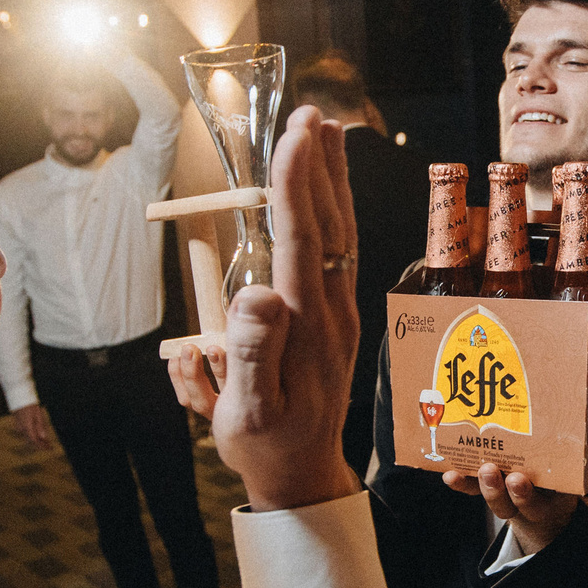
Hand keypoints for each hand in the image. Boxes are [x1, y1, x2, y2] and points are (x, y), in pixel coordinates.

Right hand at [13, 403, 54, 447]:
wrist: (18, 395)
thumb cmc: (29, 403)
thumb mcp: (37, 414)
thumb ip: (40, 426)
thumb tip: (43, 438)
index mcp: (26, 426)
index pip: (34, 440)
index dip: (42, 446)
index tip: (49, 448)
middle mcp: (21, 429)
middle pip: (31, 441)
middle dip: (40, 444)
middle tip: (50, 447)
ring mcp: (18, 427)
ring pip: (28, 437)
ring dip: (37, 440)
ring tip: (46, 442)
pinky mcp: (18, 424)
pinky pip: (26, 433)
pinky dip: (33, 436)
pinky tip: (39, 435)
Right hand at [161, 106, 363, 511]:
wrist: (301, 473)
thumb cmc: (263, 442)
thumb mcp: (247, 410)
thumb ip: (252, 353)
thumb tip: (260, 296)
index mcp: (305, 325)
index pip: (302, 241)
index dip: (295, 187)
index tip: (292, 138)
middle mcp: (330, 309)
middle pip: (328, 223)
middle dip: (317, 166)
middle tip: (309, 113)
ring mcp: (339, 310)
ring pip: (339, 231)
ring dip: (331, 179)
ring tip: (325, 132)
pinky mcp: (337, 315)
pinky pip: (339, 249)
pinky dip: (334, 208)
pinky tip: (327, 188)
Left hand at [442, 462, 587, 557]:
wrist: (545, 515)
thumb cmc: (563, 491)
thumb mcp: (581, 494)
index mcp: (547, 504)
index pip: (536, 503)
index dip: (525, 495)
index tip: (518, 480)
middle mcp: (522, 503)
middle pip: (508, 503)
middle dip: (500, 490)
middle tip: (494, 473)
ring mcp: (504, 497)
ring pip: (492, 498)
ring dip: (482, 486)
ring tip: (479, 469)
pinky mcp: (489, 488)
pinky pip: (472, 490)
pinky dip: (461, 483)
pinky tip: (448, 474)